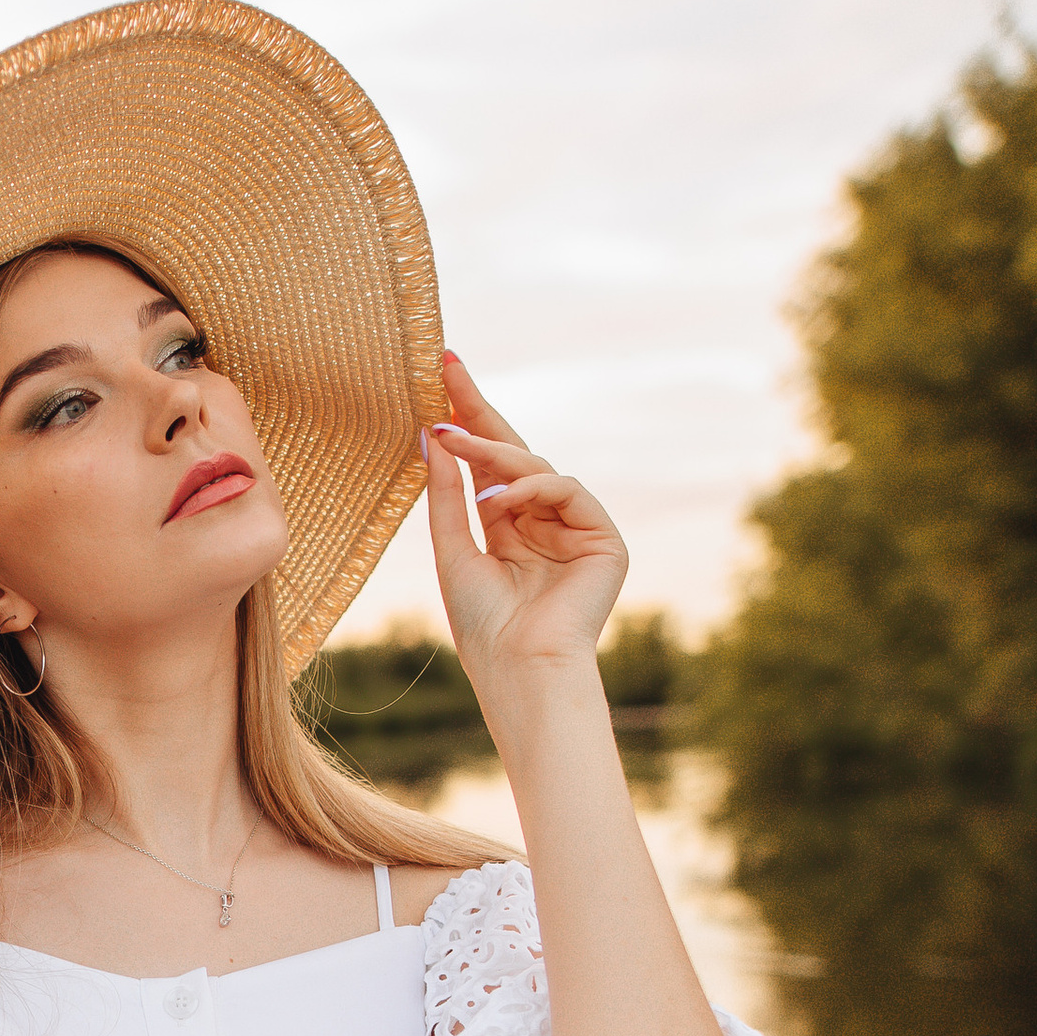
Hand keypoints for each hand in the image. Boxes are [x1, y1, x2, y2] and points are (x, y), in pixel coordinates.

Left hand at [420, 352, 626, 674]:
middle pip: (511, 453)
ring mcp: (575, 528)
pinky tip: (502, 497)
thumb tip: (432, 433)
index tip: (439, 372)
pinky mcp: (604, 540)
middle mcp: (542, 522)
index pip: (485, 463)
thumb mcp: (452, 549)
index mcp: (508, 528)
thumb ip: (447, 493)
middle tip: (448, 368)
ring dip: (494, 454)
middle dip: (479, 409)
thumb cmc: (483, 625)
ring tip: (459, 444)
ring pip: (536, 467)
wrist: (520, 668)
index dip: (465, 420)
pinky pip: (567, 489)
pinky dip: (533, 487)